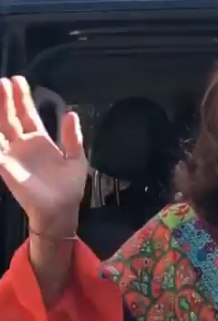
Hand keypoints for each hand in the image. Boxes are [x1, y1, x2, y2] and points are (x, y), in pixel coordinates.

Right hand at [0, 76, 86, 234]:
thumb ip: (72, 137)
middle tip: (4, 81)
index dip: (23, 99)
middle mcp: (24, 145)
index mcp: (41, 141)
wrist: (61, 209)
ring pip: (1, 127)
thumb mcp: (76, 158)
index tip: (18, 81)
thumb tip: (71, 113)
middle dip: (8, 99)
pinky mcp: (5, 166)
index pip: (28, 115)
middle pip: (12, 117)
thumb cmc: (69, 187)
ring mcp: (13, 154)